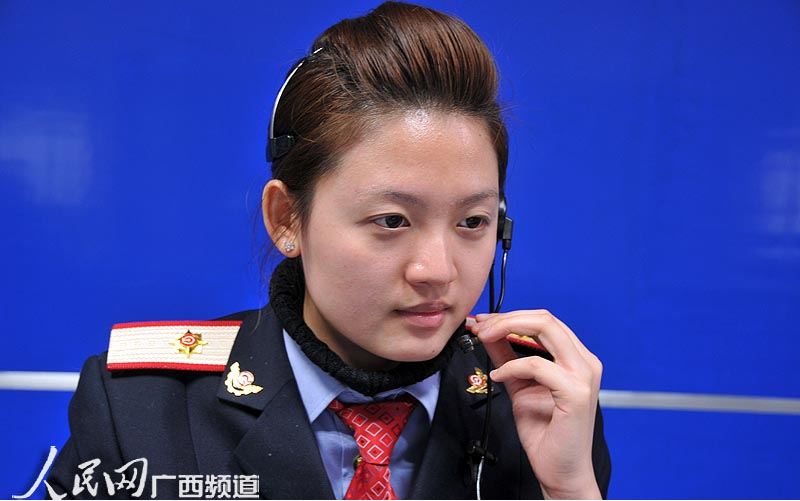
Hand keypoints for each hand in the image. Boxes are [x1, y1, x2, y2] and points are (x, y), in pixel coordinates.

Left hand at [471, 310, 602, 498]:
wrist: (560, 471)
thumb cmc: (545, 433)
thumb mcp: (519, 386)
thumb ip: (507, 358)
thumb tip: (488, 334)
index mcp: (576, 358)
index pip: (543, 321)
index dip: (510, 317)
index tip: (483, 322)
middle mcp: (585, 362)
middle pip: (545, 318)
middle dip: (506, 318)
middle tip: (480, 327)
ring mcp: (584, 376)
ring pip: (545, 329)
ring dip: (506, 330)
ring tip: (484, 339)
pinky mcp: (576, 393)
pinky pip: (538, 365)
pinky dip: (512, 366)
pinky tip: (498, 376)